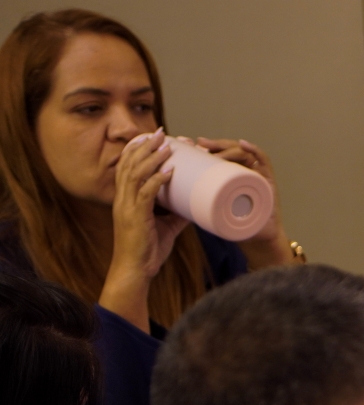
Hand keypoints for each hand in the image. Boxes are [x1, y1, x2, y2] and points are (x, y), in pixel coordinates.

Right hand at [101, 129, 189, 328]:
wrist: (135, 272)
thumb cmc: (148, 250)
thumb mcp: (167, 227)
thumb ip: (179, 213)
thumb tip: (198, 204)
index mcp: (126, 199)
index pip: (129, 167)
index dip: (141, 150)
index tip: (157, 138)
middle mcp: (122, 200)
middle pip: (130, 164)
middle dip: (146, 146)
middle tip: (162, 132)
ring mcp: (126, 207)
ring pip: (136, 174)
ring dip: (152, 157)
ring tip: (168, 145)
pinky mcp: (134, 218)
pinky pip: (146, 194)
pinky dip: (157, 180)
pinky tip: (170, 171)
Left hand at [197, 137, 292, 265]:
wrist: (258, 239)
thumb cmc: (235, 224)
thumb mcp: (213, 210)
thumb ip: (197, 202)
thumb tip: (165, 198)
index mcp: (230, 176)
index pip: (218, 155)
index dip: (204, 148)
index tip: (188, 145)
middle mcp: (244, 171)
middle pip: (230, 150)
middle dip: (214, 145)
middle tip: (198, 143)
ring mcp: (257, 174)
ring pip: (243, 152)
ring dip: (227, 148)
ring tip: (213, 149)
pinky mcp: (268, 179)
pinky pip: (264, 160)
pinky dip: (255, 150)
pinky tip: (243, 144)